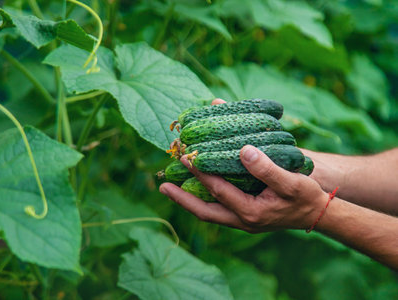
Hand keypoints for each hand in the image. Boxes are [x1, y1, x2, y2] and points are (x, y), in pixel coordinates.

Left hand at [159, 98, 328, 232]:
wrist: (316, 214)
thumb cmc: (306, 196)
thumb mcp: (291, 181)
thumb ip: (267, 168)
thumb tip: (243, 151)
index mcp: (251, 212)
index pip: (218, 191)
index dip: (201, 174)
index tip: (186, 157)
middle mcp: (242, 220)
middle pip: (204, 211)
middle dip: (181, 199)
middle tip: (162, 185)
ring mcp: (241, 221)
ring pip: (209, 212)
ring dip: (188, 201)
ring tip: (171, 187)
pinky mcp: (243, 217)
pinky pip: (217, 210)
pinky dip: (203, 199)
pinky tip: (195, 188)